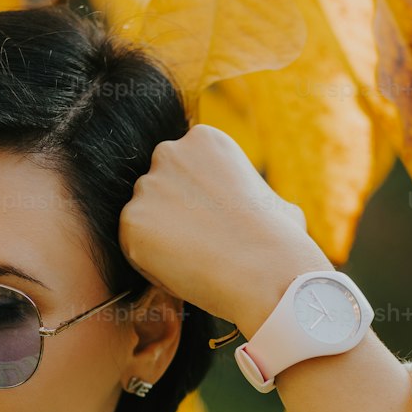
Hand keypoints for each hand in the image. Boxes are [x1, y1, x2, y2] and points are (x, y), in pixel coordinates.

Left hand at [118, 123, 331, 336]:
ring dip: (160, 241)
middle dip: (172, 217)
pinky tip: (183, 271)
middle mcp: (169, 153)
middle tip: (200, 246)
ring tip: (196, 261)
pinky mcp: (130, 221)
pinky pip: (132, 248)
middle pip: (157, 190)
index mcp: (203, 139)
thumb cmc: (281, 241)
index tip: (215, 224)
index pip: (181, 172)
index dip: (196, 204)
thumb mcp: (272, 197)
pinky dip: (151, 264)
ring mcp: (146, 186)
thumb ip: (247, 194)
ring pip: (143, 219)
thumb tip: (255, 207)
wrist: (266, 270)